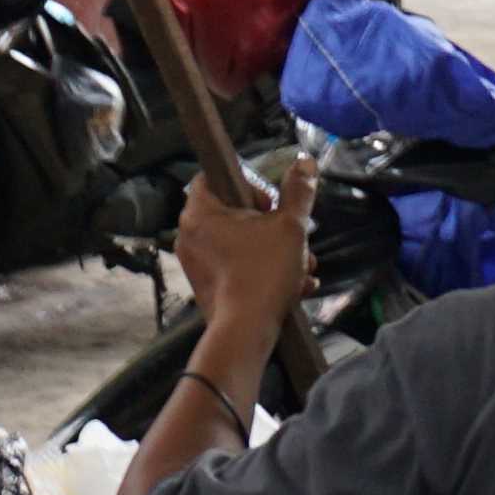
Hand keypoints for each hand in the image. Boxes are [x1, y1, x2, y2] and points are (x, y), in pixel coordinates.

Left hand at [174, 160, 310, 332]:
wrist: (246, 332)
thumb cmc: (263, 273)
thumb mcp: (290, 227)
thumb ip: (298, 193)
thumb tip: (305, 163)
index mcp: (200, 212)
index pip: (214, 176)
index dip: (247, 183)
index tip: (270, 202)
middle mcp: (189, 235)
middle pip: (234, 211)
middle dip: (272, 224)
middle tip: (291, 236)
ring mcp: (195, 262)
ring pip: (240, 242)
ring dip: (274, 250)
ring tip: (301, 266)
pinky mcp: (206, 285)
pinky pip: (235, 266)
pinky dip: (261, 270)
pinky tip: (292, 284)